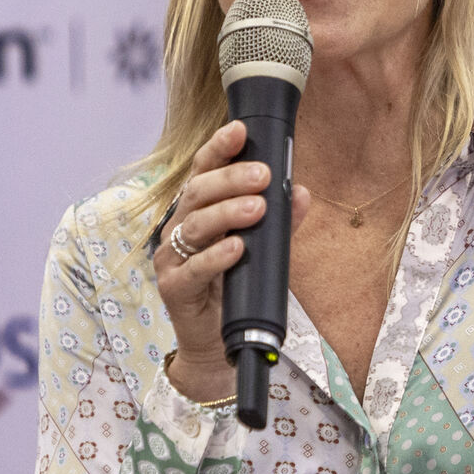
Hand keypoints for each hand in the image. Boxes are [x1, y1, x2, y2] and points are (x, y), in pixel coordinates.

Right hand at [152, 120, 310, 403]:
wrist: (218, 343)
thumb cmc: (236, 287)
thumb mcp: (263, 250)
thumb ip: (281, 222)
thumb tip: (302, 193)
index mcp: (198, 210)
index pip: (204, 171)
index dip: (219, 148)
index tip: (240, 130)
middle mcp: (179, 227)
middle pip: (198, 192)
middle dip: (231, 180)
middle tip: (262, 175)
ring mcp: (171, 257)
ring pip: (194, 225)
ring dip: (227, 212)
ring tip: (258, 208)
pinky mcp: (173, 288)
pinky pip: (193, 268)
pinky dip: (216, 256)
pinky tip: (237, 248)